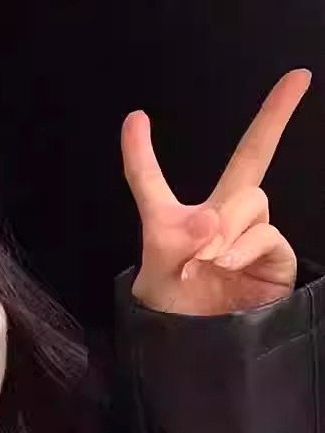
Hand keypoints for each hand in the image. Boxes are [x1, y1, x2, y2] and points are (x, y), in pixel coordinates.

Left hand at [123, 69, 309, 314]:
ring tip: (206, 259)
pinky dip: (243, 245)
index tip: (134, 119)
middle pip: (251, 156)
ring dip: (227, 225)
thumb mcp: (156, 277)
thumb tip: (214, 218)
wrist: (196, 354)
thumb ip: (177, 242)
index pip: (153, 181)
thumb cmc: (171, 317)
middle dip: (276, 114)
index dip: (140, 153)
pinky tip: (224, 263)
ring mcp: (251, 236)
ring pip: (250, 199)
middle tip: (297, 78)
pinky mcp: (275, 259)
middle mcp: (219, 221)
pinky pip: (265, 232)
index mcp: (174, 222)